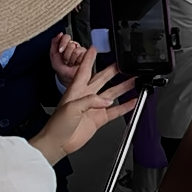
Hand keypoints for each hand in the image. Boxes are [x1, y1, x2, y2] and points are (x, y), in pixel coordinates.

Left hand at [29, 48, 136, 164]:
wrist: (57, 143)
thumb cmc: (57, 125)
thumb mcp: (72, 107)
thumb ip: (91, 100)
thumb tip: (107, 99)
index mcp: (76, 90)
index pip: (84, 70)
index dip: (89, 59)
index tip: (94, 48)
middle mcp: (86, 96)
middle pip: (102, 79)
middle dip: (113, 71)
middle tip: (124, 64)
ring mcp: (93, 107)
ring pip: (112, 93)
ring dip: (123, 87)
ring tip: (134, 80)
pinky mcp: (99, 119)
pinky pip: (115, 110)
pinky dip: (125, 106)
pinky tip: (133, 101)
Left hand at [48, 33, 87, 87]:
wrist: (66, 77)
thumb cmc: (60, 67)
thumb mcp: (53, 55)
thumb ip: (54, 42)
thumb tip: (59, 34)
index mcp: (66, 44)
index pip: (66, 37)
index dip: (63, 43)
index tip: (60, 50)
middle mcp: (74, 46)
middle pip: (71, 44)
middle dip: (66, 54)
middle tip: (65, 60)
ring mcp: (81, 51)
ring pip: (77, 50)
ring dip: (71, 59)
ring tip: (71, 63)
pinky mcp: (87, 56)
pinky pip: (83, 55)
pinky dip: (77, 61)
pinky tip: (76, 64)